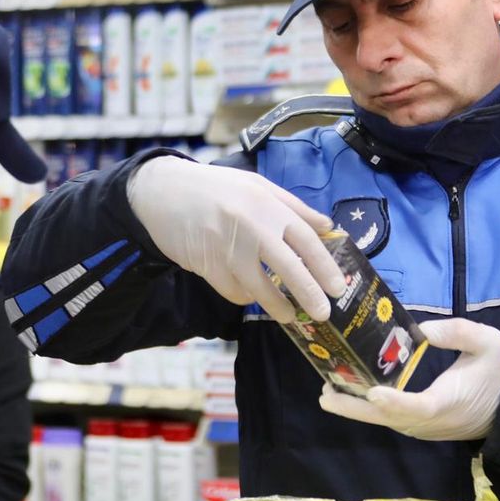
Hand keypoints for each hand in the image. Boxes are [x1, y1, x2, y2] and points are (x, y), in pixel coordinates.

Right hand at [127, 156, 344, 322]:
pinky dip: (245, 297)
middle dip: (309, 294)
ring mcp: (227, 249)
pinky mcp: (207, 267)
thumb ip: (294, 207)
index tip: (337, 288)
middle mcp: (251, 227)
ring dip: (277, 305)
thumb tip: (327, 227)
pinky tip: (251, 295)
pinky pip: (234, 291)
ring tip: (289, 314)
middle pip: (289, 268)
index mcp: (267, 204)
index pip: (306, 240)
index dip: (325, 267)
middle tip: (323, 313)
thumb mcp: (257, 186)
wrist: (162, 194)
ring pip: (260, 288)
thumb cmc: (215, 188)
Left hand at [318, 318, 499, 439]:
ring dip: (356, 410)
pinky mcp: (421, 425)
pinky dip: (369, 410)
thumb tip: (424, 330)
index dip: (395, 402)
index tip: (372, 393)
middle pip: (390, 419)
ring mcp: (425, 426)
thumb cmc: (498, 371)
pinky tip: (351, 394)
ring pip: (387, 422)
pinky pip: (392, 420)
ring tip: (328, 390)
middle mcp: (432, 419)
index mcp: (449, 400)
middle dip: (355, 409)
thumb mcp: (489, 342)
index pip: (419, 406)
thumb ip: (459, 332)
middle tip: (326, 395)